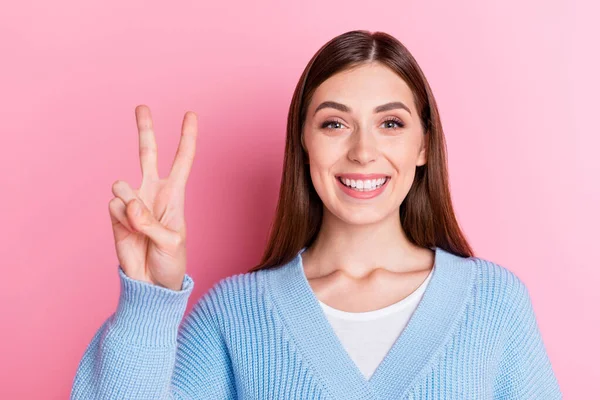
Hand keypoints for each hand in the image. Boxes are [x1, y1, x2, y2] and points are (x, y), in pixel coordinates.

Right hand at [109, 105, 197, 290]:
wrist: (151, 284)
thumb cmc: (171, 263)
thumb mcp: (171, 243)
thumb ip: (151, 223)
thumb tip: (129, 203)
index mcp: (174, 194)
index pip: (183, 160)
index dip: (187, 137)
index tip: (190, 114)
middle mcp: (152, 192)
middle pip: (148, 153)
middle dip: (145, 129)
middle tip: (142, 106)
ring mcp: (132, 202)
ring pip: (121, 184)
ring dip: (129, 204)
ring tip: (138, 225)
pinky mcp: (115, 215)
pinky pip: (112, 206)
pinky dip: (120, 220)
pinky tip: (128, 232)